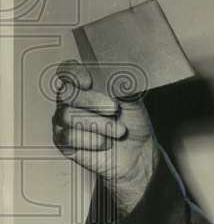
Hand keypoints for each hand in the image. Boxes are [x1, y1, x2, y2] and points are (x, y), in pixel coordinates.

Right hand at [52, 59, 156, 209]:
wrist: (138, 152)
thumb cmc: (133, 122)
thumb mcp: (134, 102)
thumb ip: (123, 89)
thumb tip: (117, 81)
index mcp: (85, 86)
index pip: (67, 71)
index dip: (74, 73)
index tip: (89, 81)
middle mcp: (71, 102)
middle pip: (66, 93)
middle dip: (92, 100)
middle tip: (114, 108)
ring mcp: (65, 122)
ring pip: (68, 116)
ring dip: (98, 123)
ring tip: (119, 131)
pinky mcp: (65, 143)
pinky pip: (68, 137)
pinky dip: (91, 140)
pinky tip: (105, 143)